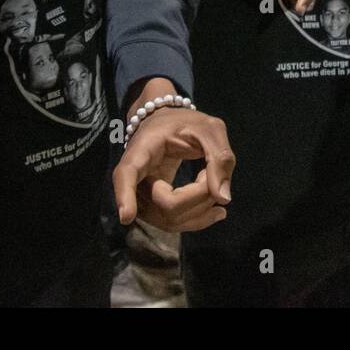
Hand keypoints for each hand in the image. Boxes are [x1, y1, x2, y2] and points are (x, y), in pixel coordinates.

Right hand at [113, 78, 234, 231]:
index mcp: (141, 151)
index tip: (127, 217)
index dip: (125, 196)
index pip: (126, 175)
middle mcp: (134, 180)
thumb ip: (220, 157)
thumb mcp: (209, 129)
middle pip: (167, 205)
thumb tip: (223, 199)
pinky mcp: (152, 211)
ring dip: (203, 205)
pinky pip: (174, 225)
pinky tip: (216, 208)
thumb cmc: (186, 124)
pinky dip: (200, 217)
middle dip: (201, 194)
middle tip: (211, 171)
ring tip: (211, 179)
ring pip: (172, 220)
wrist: (167, 127)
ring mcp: (141, 199)